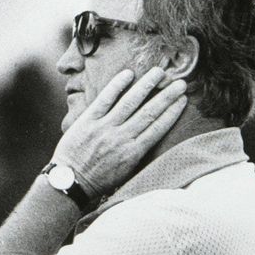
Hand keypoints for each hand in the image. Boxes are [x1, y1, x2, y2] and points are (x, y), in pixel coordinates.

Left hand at [52, 67, 186, 197]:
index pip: (158, 128)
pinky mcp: (88, 121)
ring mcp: (104, 128)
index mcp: (133, 152)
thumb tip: (151, 137)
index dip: (172, 112)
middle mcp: (122, 138)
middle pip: (149, 112)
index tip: (183, 100)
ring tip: (159, 72)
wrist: (71, 181)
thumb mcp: (125, 172)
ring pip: (130, 102)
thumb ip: (138, 154)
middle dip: (167, 96)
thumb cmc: (98, 179)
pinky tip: (128, 74)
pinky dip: (116, 86)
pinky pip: (104, 99)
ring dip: (146, 85)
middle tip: (180, 83)